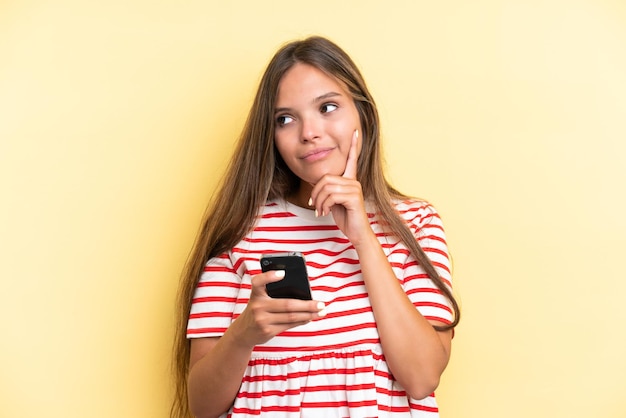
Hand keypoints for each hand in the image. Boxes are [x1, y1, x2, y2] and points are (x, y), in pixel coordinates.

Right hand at [233, 270, 325, 347]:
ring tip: (321, 312)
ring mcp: (262, 320)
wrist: (243, 332)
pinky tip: (310, 318)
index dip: (269, 276)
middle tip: (321, 304)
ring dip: (309, 315)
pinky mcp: (267, 331)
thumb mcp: (259, 299)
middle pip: (287, 304)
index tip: (283, 273)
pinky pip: (288, 325)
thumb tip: (303, 295)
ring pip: (291, 316)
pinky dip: (302, 321)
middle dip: (307, 305)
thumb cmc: (257, 311)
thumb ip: (273, 294)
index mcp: (255, 294)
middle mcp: (257, 306)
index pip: (258, 282)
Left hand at [309, 130, 372, 244]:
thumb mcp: (333, 201)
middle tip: (314, 204)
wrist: (356, 232)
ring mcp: (355, 189)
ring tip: (320, 210)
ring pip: (327, 187)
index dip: (353, 145)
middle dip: (315, 192)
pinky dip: (324, 205)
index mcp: (350, 180)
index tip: (354, 131)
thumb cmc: (346, 217)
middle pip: (326, 178)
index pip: (352, 159)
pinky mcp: (354, 198)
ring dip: (319, 201)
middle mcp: (354, 182)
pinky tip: (326, 213)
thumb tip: (316, 184)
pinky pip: (332, 196)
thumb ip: (327, 190)